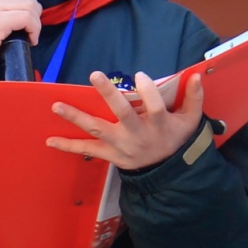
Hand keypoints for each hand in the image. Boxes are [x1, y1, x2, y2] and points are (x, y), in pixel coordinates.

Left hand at [46, 70, 204, 170]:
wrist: (167, 173)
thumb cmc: (177, 139)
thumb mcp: (191, 121)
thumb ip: (194, 98)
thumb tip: (198, 75)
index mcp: (159, 125)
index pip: (155, 107)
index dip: (148, 91)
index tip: (140, 75)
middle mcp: (138, 134)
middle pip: (122, 113)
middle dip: (108, 94)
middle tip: (95, 74)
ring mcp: (121, 145)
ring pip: (97, 129)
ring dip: (76, 117)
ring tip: (56, 105)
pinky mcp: (110, 155)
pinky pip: (87, 150)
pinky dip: (68, 145)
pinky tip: (50, 139)